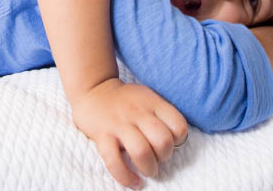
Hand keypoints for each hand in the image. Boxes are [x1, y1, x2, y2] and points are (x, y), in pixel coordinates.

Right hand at [71, 78, 187, 188]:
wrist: (93, 90)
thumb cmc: (126, 101)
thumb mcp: (147, 98)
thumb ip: (162, 115)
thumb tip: (176, 142)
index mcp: (152, 102)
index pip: (178, 125)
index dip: (179, 139)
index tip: (171, 141)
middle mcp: (137, 112)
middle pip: (162, 140)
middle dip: (165, 156)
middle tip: (158, 157)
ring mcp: (118, 123)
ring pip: (141, 151)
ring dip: (149, 168)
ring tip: (148, 169)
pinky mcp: (102, 135)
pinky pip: (114, 161)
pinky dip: (126, 177)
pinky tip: (133, 181)